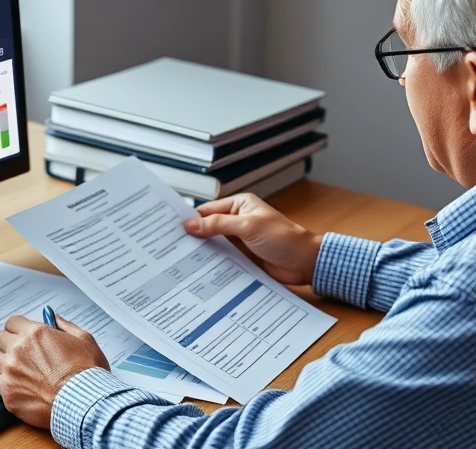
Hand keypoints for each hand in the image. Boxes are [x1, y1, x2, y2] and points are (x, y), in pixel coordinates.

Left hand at [0, 314, 108, 428]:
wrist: (84, 403)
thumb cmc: (86, 374)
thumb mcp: (84, 340)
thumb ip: (65, 325)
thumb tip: (54, 318)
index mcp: (35, 334)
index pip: (12, 322)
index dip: (19, 328)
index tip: (23, 335)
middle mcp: (18, 350)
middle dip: (9, 342)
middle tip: (22, 353)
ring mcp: (10, 372)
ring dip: (2, 361)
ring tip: (17, 369)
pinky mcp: (8, 394)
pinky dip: (5, 383)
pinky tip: (20, 386)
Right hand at [184, 193, 321, 284]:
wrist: (305, 263)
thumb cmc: (284, 238)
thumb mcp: (248, 227)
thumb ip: (218, 225)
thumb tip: (190, 224)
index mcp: (240, 205)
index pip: (208, 210)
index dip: (190, 218)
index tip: (171, 227)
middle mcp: (238, 221)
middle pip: (209, 227)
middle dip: (193, 236)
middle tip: (170, 246)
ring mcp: (240, 241)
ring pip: (215, 244)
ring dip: (202, 251)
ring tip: (178, 260)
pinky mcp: (243, 258)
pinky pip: (223, 259)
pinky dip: (212, 263)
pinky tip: (198, 270)